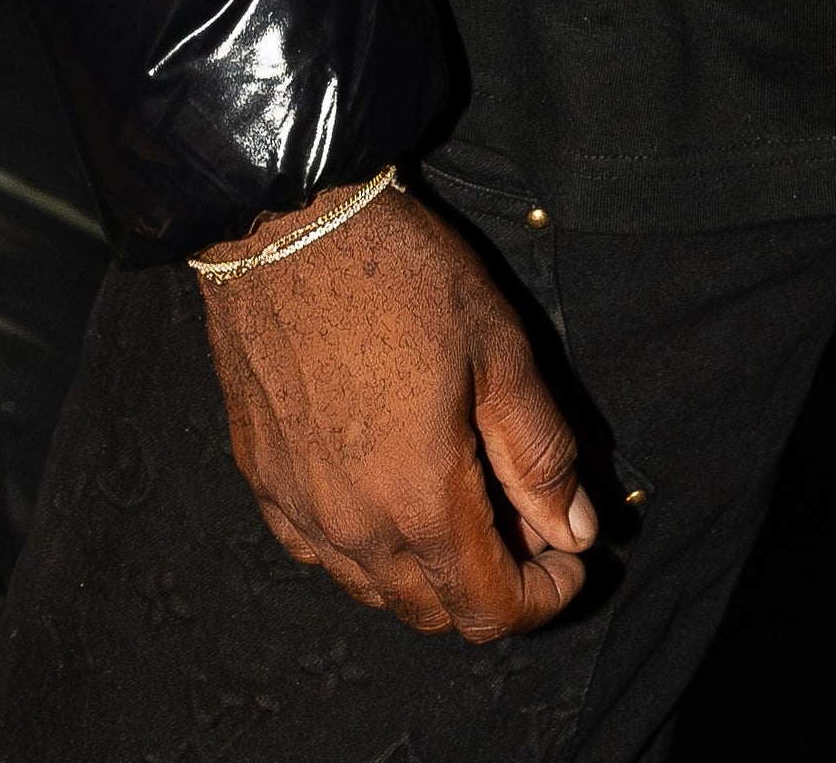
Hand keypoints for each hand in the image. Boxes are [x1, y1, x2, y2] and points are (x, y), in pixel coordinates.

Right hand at [197, 186, 595, 639]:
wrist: (287, 225)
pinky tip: (387, 490)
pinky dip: (366, 548)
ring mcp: (298, 508)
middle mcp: (352, 528)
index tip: (569, 556)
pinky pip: (319, 552)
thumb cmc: (400, 276)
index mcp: (420, 502)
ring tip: (463, 500)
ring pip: (374, 590)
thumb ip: (539, 454)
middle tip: (524, 519)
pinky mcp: (262, 480)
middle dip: (492, 586)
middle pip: (432, 612)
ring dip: (429, 571)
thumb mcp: (499, 351)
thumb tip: (572, 530)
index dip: (542, 598)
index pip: (487, 610)